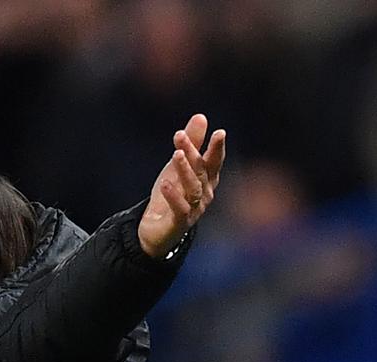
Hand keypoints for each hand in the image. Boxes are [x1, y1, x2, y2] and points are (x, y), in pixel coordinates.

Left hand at [138, 114, 226, 257]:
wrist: (157, 229)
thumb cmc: (172, 194)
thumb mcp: (178, 166)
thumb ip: (192, 143)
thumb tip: (202, 116)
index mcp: (207, 179)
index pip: (213, 161)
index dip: (217, 148)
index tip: (219, 132)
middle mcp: (205, 194)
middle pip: (200, 171)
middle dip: (193, 152)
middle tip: (182, 136)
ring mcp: (194, 209)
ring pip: (193, 188)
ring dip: (184, 170)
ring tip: (175, 154)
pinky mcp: (180, 223)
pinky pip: (180, 209)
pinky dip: (174, 196)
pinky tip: (166, 184)